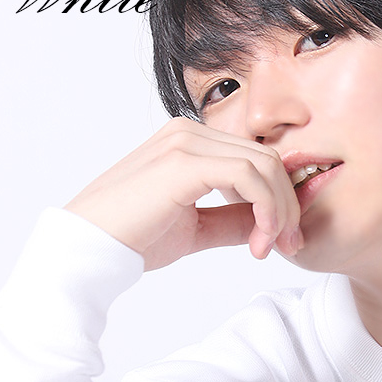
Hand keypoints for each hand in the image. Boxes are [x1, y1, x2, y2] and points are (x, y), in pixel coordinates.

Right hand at [65, 118, 301, 269]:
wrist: (91, 248)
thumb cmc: (135, 238)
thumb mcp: (198, 228)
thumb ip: (233, 220)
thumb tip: (272, 223)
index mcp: (192, 143)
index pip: (259, 160)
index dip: (282, 200)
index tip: (284, 241)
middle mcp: (190, 133)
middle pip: (269, 160)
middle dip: (288, 207)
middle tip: (290, 246)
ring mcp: (186, 142)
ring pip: (265, 166)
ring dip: (279, 211)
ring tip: (269, 247)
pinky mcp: (185, 162)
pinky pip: (249, 176)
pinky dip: (265, 209)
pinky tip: (259, 239)